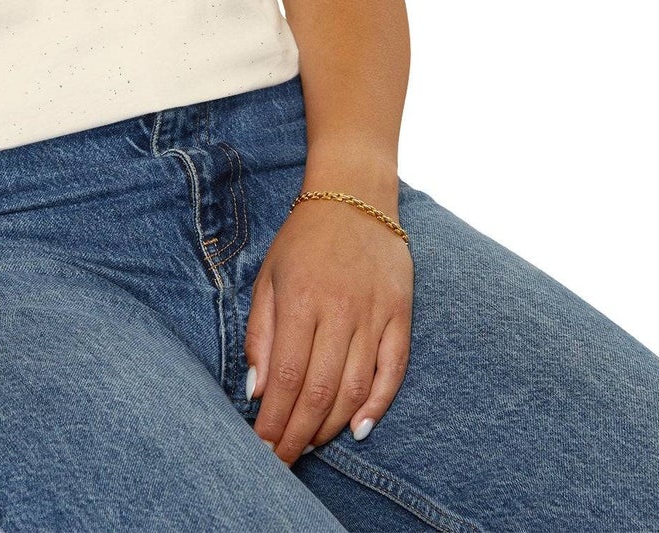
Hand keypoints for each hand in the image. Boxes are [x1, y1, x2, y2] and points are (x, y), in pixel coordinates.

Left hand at [244, 196, 413, 463]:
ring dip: (331, 425)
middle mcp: (339, 310)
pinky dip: (378, 404)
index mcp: (300, 300)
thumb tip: (256, 390)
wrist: (354, 197)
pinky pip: (393, 370)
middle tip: (283, 461)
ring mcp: (374, 314)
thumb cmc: (303, 240)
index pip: (286, 377)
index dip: (275, 420)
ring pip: (355, 388)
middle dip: (299, 434)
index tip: (262, 447)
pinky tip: (358, 428)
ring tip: (311, 445)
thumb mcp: (268, 277)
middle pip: (320, 390)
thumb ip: (260, 334)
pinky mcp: (401, 314)